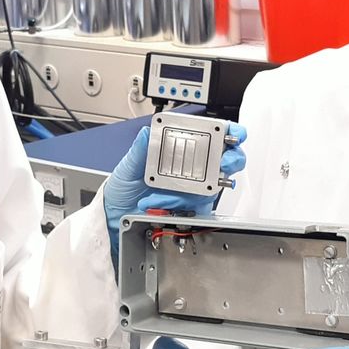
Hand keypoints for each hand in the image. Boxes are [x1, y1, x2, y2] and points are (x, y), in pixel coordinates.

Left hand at [102, 122, 246, 266]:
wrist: (115, 216)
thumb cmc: (123, 189)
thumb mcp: (128, 166)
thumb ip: (139, 150)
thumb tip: (150, 132)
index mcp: (179, 150)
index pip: (212, 137)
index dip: (229, 132)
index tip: (232, 134)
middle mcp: (192, 169)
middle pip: (226, 161)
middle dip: (231, 160)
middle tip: (223, 164)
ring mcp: (194, 190)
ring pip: (212, 188)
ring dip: (187, 192)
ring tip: (159, 195)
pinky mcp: (191, 210)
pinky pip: (197, 208)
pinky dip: (178, 205)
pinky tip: (160, 204)